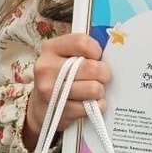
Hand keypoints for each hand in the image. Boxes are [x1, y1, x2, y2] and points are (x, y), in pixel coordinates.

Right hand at [23, 33, 110, 150]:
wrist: (41, 107)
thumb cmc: (61, 77)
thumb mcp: (65, 57)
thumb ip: (83, 52)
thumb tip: (110, 56)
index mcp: (51, 48)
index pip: (82, 42)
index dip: (96, 51)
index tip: (97, 58)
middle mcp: (47, 67)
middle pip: (92, 68)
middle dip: (104, 74)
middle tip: (101, 78)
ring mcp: (50, 90)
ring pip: (93, 88)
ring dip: (99, 91)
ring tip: (94, 91)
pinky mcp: (58, 110)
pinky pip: (91, 107)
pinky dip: (96, 106)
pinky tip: (90, 103)